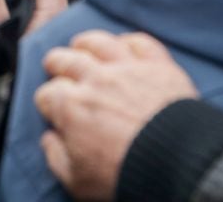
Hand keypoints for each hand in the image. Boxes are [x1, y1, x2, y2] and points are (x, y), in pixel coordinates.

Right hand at [34, 31, 197, 201]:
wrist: (176, 164)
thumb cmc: (127, 174)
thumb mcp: (76, 181)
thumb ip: (55, 157)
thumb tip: (50, 139)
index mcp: (71, 106)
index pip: (46, 94)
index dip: (46, 102)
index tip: (51, 108)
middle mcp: (94, 79)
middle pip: (65, 59)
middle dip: (56, 64)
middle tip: (55, 66)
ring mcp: (127, 68)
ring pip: (99, 42)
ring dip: (86, 43)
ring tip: (81, 46)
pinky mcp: (157, 65)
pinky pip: (139, 42)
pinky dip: (129, 41)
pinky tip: (124, 46)